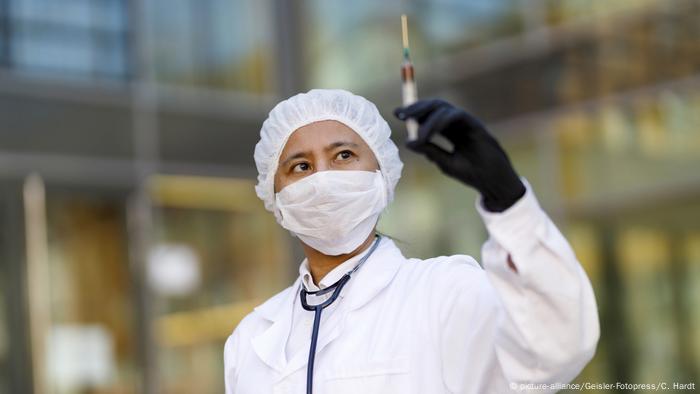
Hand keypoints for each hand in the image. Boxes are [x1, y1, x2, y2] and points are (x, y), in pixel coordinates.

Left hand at [394, 99, 524, 211]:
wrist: (492, 181)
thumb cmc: (471, 173)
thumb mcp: (445, 162)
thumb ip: (429, 150)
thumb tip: (408, 142)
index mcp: (449, 131)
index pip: (429, 116)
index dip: (414, 113)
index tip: (397, 114)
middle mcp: (456, 123)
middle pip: (434, 107)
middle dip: (417, 108)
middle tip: (401, 114)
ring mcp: (466, 122)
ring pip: (443, 108)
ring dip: (426, 116)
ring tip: (415, 130)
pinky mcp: (475, 124)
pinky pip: (455, 115)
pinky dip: (440, 121)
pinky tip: (429, 133)